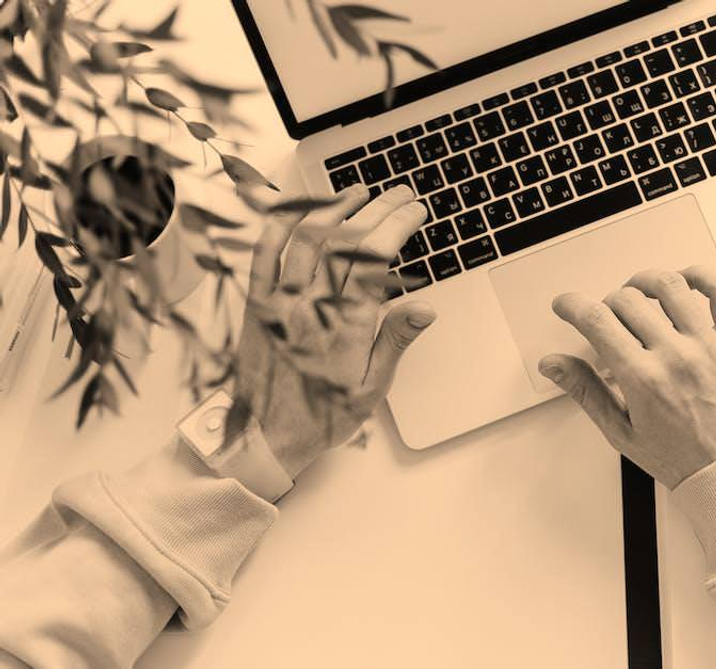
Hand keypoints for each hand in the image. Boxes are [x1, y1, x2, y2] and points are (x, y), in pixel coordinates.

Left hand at [232, 184, 434, 477]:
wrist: (263, 437)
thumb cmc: (320, 417)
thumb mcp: (370, 389)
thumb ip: (394, 342)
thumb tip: (423, 307)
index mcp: (344, 327)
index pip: (375, 259)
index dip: (397, 225)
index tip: (415, 210)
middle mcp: (310, 307)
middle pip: (346, 240)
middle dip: (377, 209)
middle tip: (399, 194)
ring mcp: (279, 301)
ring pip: (306, 237)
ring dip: (334, 208)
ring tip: (358, 193)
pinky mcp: (256, 302)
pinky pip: (264, 252)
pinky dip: (281, 223)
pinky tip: (300, 208)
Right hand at [538, 267, 715, 487]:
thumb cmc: (684, 459)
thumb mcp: (623, 433)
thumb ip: (586, 392)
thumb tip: (554, 365)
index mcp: (644, 380)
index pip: (596, 321)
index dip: (572, 305)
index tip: (566, 305)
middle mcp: (676, 356)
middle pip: (627, 300)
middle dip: (606, 304)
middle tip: (606, 319)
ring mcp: (709, 345)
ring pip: (670, 286)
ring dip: (644, 282)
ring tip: (638, 293)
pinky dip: (701, 275)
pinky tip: (685, 281)